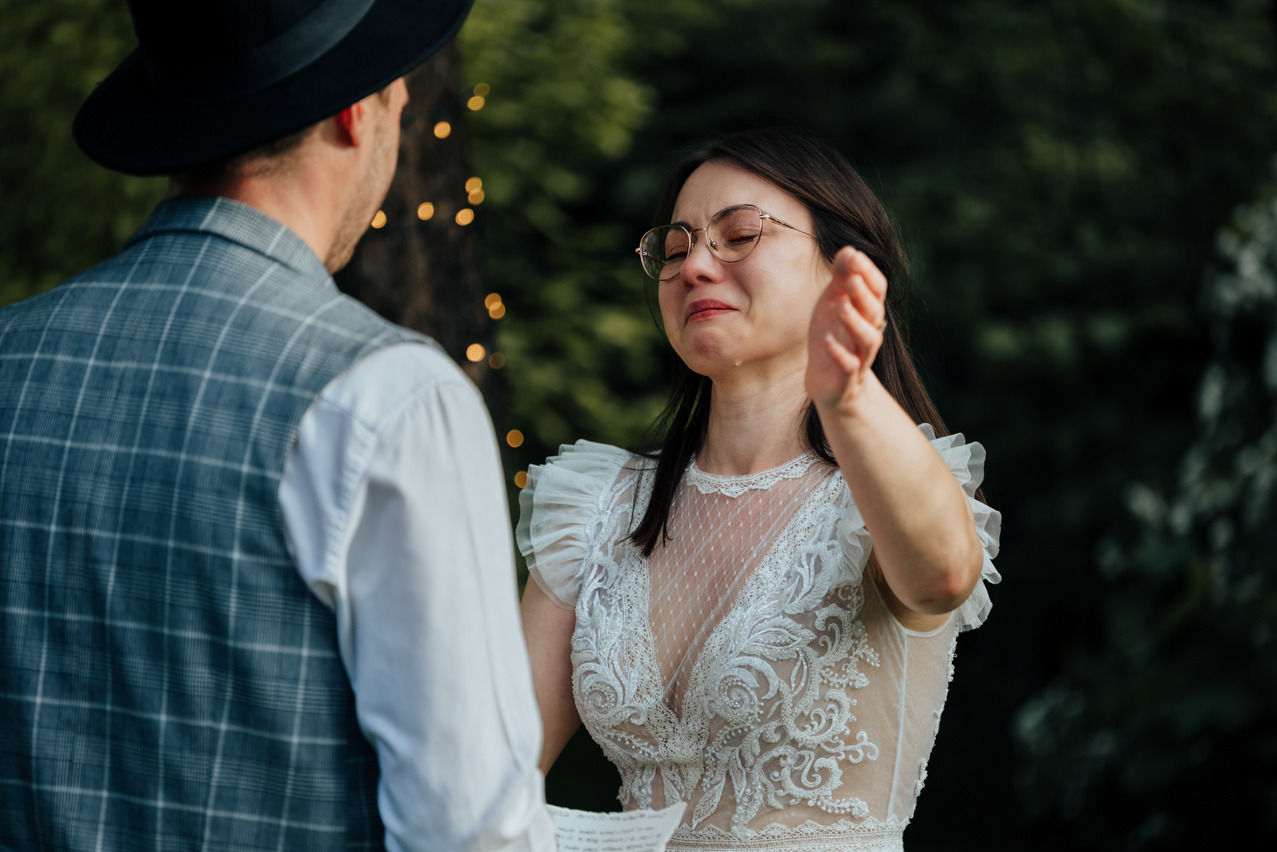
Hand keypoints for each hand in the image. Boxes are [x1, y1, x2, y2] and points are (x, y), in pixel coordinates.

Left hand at [806, 247, 887, 410]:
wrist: (828, 381)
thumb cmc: (833, 335)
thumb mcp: (833, 302)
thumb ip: (841, 277)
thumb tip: (849, 249)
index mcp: (866, 311)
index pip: (877, 289)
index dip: (868, 272)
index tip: (854, 255)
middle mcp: (868, 331)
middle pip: (875, 311)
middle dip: (864, 295)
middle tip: (852, 279)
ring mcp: (860, 355)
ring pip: (868, 339)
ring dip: (856, 322)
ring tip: (842, 307)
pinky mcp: (847, 377)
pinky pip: (849, 366)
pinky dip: (840, 354)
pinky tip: (828, 342)